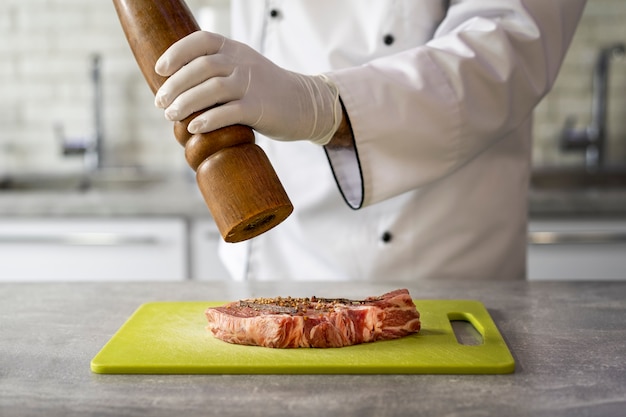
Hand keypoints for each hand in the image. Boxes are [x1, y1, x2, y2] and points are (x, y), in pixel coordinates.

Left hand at [154, 31, 340, 144]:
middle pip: (202, 67)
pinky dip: (209, 119)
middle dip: (175, 85)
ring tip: (171, 116)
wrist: (303, 104)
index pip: (201, 41)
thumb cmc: (265, 90)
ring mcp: (252, 85)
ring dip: (186, 102)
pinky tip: (194, 127)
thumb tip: (175, 88)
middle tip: (160, 103)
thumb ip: (217, 70)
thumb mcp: (243, 68)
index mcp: (235, 49)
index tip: (160, 70)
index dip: (176, 53)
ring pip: (213, 88)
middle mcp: (242, 63)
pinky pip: (230, 112)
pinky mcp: (260, 108)